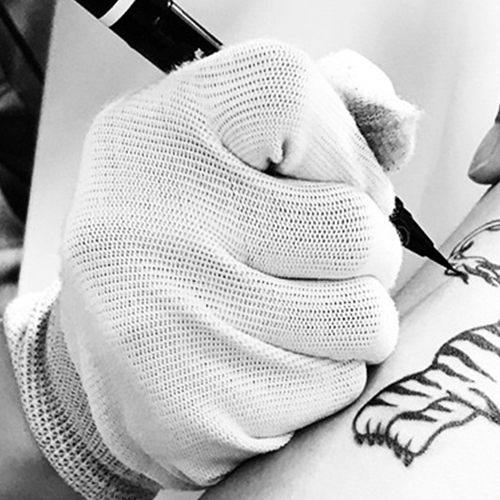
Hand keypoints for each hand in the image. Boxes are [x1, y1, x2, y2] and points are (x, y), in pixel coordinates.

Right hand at [5, 39, 417, 499]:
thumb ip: (320, 113)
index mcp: (157, 127)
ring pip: (364, 319)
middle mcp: (148, 213)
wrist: (97, 365)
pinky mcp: (188, 409)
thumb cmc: (188, 236)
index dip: (342, 148)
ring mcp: (162, 316)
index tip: (325, 182)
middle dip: (363, 255)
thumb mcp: (227, 146)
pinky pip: (334, 391)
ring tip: (288, 318)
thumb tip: (402, 124)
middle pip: (357, 227)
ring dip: (351, 325)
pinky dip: (320, 386)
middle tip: (309, 266)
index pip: (291, 89)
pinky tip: (262, 372)